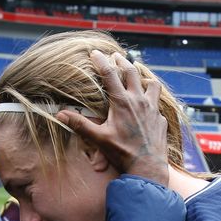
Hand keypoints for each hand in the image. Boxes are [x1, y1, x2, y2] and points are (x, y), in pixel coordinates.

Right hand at [57, 50, 169, 185]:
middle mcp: (139, 100)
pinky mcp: (160, 119)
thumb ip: (80, 124)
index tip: (94, 52)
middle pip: (131, 72)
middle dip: (122, 61)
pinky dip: (151, 98)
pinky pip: (158, 103)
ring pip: (151, 84)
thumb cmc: (122, 153)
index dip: (101, 61)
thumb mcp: (98, 138)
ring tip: (137, 74)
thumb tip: (60, 114)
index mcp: (122, 102)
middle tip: (116, 56)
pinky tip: (148, 103)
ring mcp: (152, 108)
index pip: (109, 74)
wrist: (147, 167)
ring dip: (143, 76)